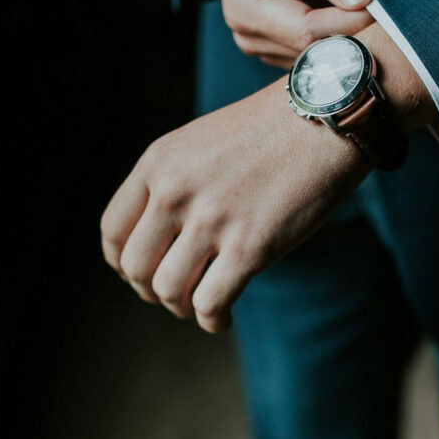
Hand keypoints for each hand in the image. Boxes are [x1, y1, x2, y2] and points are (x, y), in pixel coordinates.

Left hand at [100, 75, 371, 331]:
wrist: (325, 118)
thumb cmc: (270, 132)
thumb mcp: (202, 142)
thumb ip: (173, 181)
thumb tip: (161, 239)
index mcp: (158, 163)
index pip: (113, 231)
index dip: (122, 263)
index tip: (142, 273)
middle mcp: (175, 191)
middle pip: (136, 268)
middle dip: (152, 291)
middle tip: (176, 294)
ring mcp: (211, 220)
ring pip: (169, 291)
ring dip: (182, 308)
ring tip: (202, 304)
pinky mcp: (249, 247)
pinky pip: (210, 304)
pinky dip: (212, 321)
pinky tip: (223, 318)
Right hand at [208, 0, 383, 67]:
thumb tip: (359, 0)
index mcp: (246, 9)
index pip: (307, 33)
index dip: (348, 22)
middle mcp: (253, 36)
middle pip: (318, 48)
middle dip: (354, 21)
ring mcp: (271, 45)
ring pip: (328, 51)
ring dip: (355, 21)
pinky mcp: (289, 44)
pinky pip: (328, 45)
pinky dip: (348, 23)